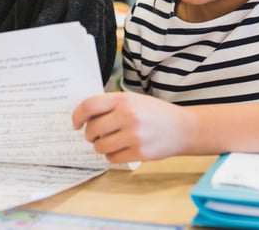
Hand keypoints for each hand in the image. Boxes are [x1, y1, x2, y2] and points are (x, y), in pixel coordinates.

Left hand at [71, 92, 190, 162]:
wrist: (182, 128)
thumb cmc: (154, 112)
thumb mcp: (134, 100)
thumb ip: (111, 105)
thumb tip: (84, 116)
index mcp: (123, 100)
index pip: (89, 106)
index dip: (77, 115)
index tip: (75, 123)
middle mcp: (127, 116)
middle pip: (92, 129)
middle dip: (90, 134)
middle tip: (95, 134)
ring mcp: (133, 136)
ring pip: (100, 146)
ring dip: (101, 145)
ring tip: (110, 141)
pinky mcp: (139, 153)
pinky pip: (112, 158)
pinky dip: (112, 155)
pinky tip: (121, 148)